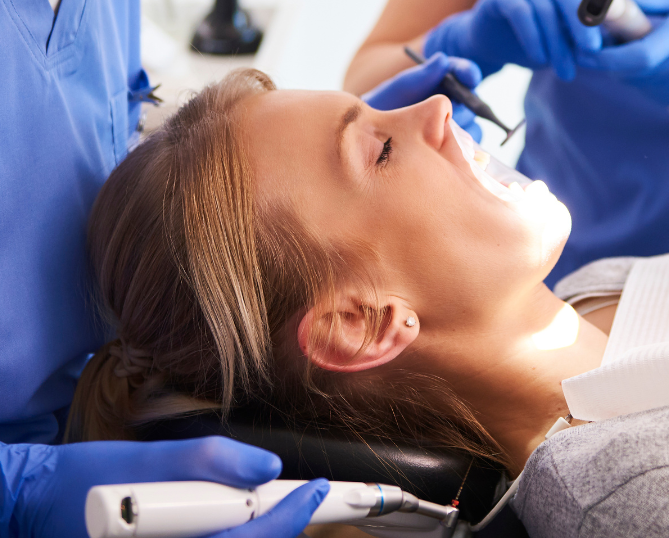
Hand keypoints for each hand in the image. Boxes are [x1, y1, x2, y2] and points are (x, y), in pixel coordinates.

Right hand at [13, 436, 326, 537]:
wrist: (29, 507)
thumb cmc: (81, 483)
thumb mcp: (142, 460)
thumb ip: (206, 461)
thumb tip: (266, 465)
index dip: (287, 521)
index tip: (316, 492)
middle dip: (276, 531)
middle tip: (301, 498)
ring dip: (255, 536)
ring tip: (271, 507)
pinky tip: (234, 521)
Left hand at [362, 52, 483, 138]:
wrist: (373, 134)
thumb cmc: (386, 104)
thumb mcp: (401, 88)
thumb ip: (421, 76)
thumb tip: (442, 59)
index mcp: (445, 80)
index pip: (463, 72)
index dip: (468, 72)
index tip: (469, 76)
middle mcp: (455, 101)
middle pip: (471, 100)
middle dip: (467, 103)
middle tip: (459, 105)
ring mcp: (456, 124)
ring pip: (471, 124)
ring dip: (461, 126)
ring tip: (443, 131)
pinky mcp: (455, 147)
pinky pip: (466, 148)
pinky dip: (460, 148)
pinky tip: (446, 149)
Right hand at [423, 0, 662, 81]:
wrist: (493, 40)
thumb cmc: (541, 28)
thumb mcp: (575, 22)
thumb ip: (608, 4)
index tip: (629, 4)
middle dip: (584, 23)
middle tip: (594, 49)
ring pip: (546, 9)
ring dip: (558, 43)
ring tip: (567, 70)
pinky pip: (522, 14)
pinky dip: (533, 39)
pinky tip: (540, 59)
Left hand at [577, 0, 668, 113]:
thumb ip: (649, 0)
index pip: (640, 55)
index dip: (608, 54)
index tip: (589, 44)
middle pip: (628, 69)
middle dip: (607, 55)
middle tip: (604, 35)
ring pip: (630, 78)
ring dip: (621, 62)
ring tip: (633, 40)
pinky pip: (642, 85)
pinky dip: (636, 71)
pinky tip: (649, 54)